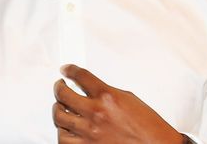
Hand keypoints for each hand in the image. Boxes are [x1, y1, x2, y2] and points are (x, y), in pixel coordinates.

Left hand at [53, 64, 183, 142]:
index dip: (70, 70)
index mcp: (107, 96)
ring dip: (58, 109)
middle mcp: (95, 113)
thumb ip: (106, 92)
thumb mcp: (128, 98)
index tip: (66, 70)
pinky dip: (62, 132)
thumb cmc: (148, 127)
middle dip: (59, 87)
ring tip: (61, 106)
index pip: (80, 76)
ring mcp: (89, 133)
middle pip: (64, 94)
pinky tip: (66, 128)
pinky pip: (64, 139)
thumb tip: (91, 89)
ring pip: (59, 117)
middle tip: (60, 86)